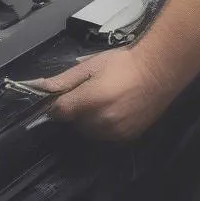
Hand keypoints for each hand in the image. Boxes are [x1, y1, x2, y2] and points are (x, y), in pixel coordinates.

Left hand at [29, 46, 179, 141]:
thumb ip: (64, 79)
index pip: (59, 112)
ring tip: (104, 101)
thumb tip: (40, 86)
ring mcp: (115, 132)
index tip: (64, 97)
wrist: (159, 71)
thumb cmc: (123, 63)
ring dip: (89, 121)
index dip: (58, 104)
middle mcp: (101, 121)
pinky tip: (115, 110)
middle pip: (74, 123)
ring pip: (89, 132)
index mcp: (90, 100)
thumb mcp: (91, 65)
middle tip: (90, 93)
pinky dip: (104, 127)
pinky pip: (105, 137)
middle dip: (76, 111)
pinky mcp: (127, 138)